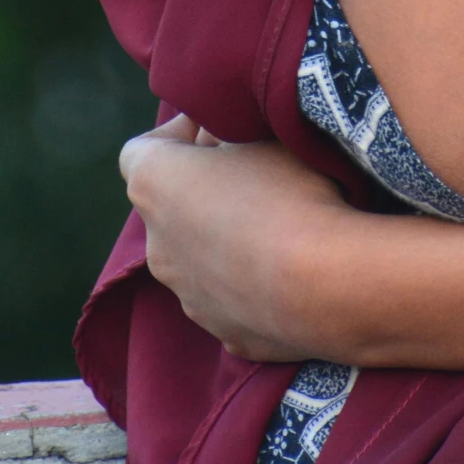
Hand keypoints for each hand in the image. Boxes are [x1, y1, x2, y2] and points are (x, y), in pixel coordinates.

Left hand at [119, 116, 352, 360]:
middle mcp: (157, 246)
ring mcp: (187, 296)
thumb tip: (222, 141)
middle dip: (206, 187)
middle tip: (256, 174)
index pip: (140, 151)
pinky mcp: (223, 332)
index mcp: (155, 187)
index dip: (179, 134)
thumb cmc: (289, 193)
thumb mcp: (262, 134)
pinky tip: (291, 269)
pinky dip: (251, 280)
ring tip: (280, 225)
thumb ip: (230, 133)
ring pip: (200, 256)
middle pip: (172, 206)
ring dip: (226, 238)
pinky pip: (231, 295)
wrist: (323, 284)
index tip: (220, 130)